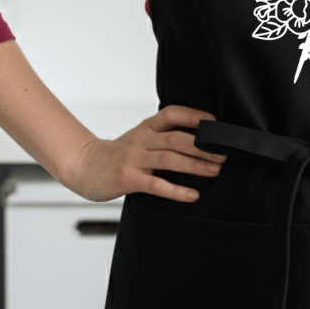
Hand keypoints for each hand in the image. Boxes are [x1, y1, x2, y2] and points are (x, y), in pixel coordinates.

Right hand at [67, 105, 226, 202]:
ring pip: (169, 159)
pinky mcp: (128, 179)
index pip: (173, 113)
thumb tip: (200, 140)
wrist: (85, 167)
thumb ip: (163, 136)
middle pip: (176, 138)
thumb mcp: (140, 137)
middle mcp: (141, 138)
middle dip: (203, 147)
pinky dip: (176, 190)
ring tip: (214, 170)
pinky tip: (191, 194)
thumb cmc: (119, 154)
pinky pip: (156, 185)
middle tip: (224, 154)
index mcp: (146, 125)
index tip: (216, 124)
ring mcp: (133, 158)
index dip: (196, 116)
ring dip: (195, 165)